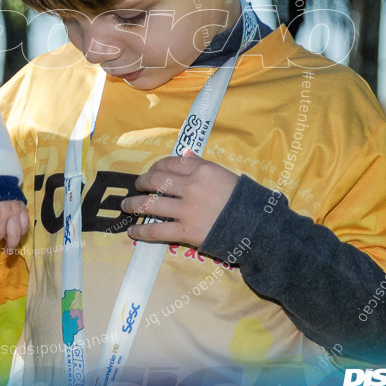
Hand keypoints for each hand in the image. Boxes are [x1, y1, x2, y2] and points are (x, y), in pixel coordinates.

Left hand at [120, 150, 238, 246]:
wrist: (259, 228)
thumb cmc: (245, 200)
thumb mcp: (225, 176)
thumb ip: (202, 166)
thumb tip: (184, 154)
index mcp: (202, 170)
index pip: (170, 163)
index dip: (155, 167)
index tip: (151, 172)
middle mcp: (191, 187)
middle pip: (156, 181)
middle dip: (141, 183)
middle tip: (136, 186)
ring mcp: (187, 210)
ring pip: (151, 204)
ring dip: (134, 204)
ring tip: (126, 205)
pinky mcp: (187, 231)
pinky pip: (158, 230)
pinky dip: (142, 231)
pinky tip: (133, 231)